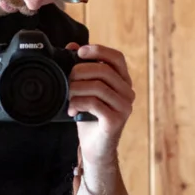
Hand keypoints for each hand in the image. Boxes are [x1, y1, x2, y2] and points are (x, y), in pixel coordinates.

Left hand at [66, 42, 134, 164]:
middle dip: (80, 71)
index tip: (79, 51)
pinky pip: (94, 104)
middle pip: (104, 71)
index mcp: (122, 82)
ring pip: (98, 87)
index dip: (99, 51)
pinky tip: (71, 110)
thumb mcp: (84, 91)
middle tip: (66, 79)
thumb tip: (71, 46)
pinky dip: (78, 104)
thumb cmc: (90, 118)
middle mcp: (127, 93)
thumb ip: (81, 70)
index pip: (117, 58)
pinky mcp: (116, 121)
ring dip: (76, 88)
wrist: (95, 148)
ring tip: (67, 95)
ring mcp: (124, 107)